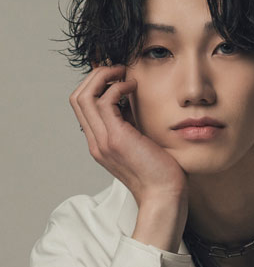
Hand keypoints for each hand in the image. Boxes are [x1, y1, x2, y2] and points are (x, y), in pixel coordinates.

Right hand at [69, 64, 187, 206]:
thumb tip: (131, 101)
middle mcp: (96, 142)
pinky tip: (133, 87)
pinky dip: (117, 87)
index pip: (83, 107)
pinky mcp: (116, 139)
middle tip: (118, 70)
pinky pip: (104, 102)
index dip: (95, 85)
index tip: (116, 77)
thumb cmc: (159, 172)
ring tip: (124, 74)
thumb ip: (130, 124)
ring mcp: (103, 140)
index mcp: (100, 143)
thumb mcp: (140, 143)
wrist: (164, 195)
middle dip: (95, 76)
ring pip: (84, 96)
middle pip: (77, 98)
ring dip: (104, 77)